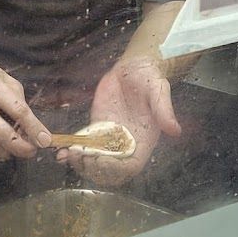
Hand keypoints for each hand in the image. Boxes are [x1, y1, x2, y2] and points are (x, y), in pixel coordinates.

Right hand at [0, 56, 51, 159]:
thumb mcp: (4, 77)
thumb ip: (18, 100)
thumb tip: (31, 128)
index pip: (17, 110)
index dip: (34, 128)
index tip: (45, 140)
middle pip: (0, 133)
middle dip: (21, 147)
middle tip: (32, 151)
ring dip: (6, 152)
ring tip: (13, 148)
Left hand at [57, 57, 180, 186]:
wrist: (134, 66)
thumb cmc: (149, 77)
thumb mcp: (158, 90)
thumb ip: (164, 110)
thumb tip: (175, 130)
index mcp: (143, 140)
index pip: (130, 166)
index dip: (116, 169)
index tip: (101, 161)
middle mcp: (126, 143)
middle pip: (110, 170)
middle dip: (94, 169)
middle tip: (80, 157)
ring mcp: (109, 137)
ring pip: (95, 162)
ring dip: (81, 164)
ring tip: (68, 155)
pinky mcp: (97, 128)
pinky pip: (85, 146)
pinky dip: (73, 153)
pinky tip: (62, 152)